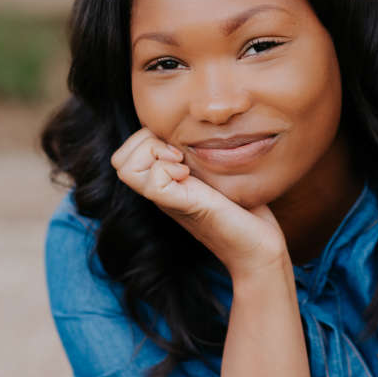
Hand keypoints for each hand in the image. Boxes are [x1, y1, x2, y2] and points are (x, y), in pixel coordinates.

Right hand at [110, 127, 287, 275]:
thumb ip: (204, 156)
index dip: (146, 138)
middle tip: (177, 154)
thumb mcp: (219, 174)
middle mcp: (160, 191)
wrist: (259, 248)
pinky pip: (152, 182)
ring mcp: (168, 200)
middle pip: (118, 160)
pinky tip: (189, 176)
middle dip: (144, 142)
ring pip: (124, 168)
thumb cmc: (245, 212)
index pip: (127, 151)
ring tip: (180, 163)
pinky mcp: (183, 206)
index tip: (178, 147)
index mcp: (165, 182)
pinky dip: (168, 169)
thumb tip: (205, 128)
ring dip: (152, 152)